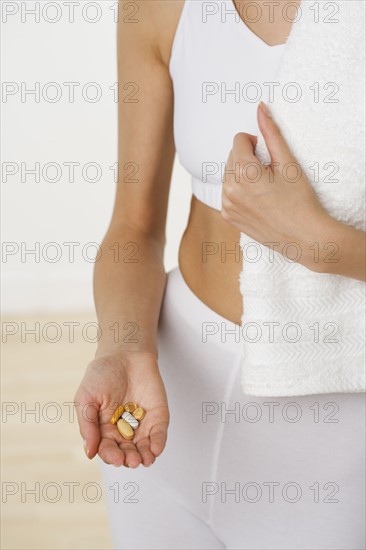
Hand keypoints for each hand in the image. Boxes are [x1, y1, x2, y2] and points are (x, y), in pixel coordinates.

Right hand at [74, 351, 168, 467]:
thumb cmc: (101, 374)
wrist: (124, 353)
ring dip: (145, 456)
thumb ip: (87, 424)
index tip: (115, 457)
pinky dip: (158, 443)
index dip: (111, 455)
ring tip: (144, 460)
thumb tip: (89, 453)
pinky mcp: (157, 416)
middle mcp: (123, 431)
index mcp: (104, 429)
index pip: (107, 449)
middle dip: (129, 458)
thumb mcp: (86, 397)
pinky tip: (156, 450)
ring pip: (144, 448)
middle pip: (127, 452)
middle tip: (132, 460)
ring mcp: (141, 424)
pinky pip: (159, 434)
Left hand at [221, 102, 332, 268]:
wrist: (303, 237)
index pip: (238, 140)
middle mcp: (230, 188)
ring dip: (242, 174)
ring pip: (228, 174)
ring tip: (264, 187)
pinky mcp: (228, 216)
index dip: (254, 142)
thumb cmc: (300, 201)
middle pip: (231, 156)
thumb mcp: (288, 163)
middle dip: (248, 158)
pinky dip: (238, 191)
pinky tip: (257, 199)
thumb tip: (260, 108)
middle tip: (269, 174)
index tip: (268, 155)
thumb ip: (271, 134)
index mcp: (244, 172)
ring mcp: (227, 204)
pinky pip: (227, 193)